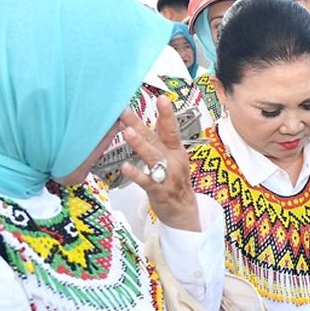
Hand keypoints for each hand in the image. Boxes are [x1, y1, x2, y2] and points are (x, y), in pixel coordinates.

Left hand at [120, 96, 200, 231]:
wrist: (184, 211)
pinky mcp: (159, 191)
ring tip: (127, 132)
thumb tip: (159, 116)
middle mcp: (173, 161)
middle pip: (155, 140)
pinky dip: (136, 174)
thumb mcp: (174, 156)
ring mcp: (167, 176)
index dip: (167, 114)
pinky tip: (126, 167)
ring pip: (152, 157)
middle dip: (139, 124)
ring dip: (140, 144)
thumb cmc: (175, 181)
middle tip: (125, 111)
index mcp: (176, 151)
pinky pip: (146, 181)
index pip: (171, 129)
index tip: (161, 99)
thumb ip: (164, 138)